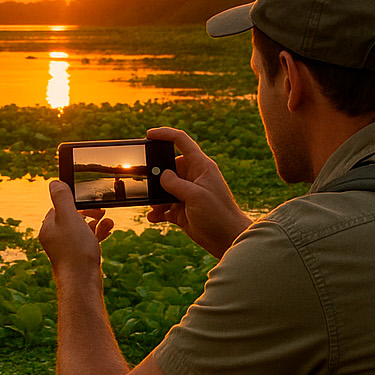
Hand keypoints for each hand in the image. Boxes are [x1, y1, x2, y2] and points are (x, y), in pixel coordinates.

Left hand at [39, 179, 113, 276]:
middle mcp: (55, 238)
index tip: (90, 201)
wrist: (82, 282)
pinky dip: (98, 234)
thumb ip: (62, 198)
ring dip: (96, 222)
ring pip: (82, 229)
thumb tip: (54, 183)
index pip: (60, 207)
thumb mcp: (68, 217)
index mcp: (49, 228)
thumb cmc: (74, 250)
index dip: (76, 202)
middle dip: (89, 212)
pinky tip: (108, 231)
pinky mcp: (78, 258)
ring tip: (108, 221)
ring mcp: (67, 249)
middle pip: (72, 217)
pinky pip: (88, 241)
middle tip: (101, 210)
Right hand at [144, 127, 252, 258]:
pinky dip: (157, 211)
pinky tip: (154, 217)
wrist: (228, 240)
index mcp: (201, 166)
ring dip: (155, 197)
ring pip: (164, 188)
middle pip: (168, 167)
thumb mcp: (195, 196)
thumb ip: (175, 183)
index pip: (182, 142)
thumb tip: (161, 175)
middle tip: (147, 185)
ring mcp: (187, 194)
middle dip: (155, 176)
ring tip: (153, 207)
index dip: (165, 134)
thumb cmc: (219, 215)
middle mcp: (193, 177)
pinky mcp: (183, 209)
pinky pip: (164, 206)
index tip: (148, 135)